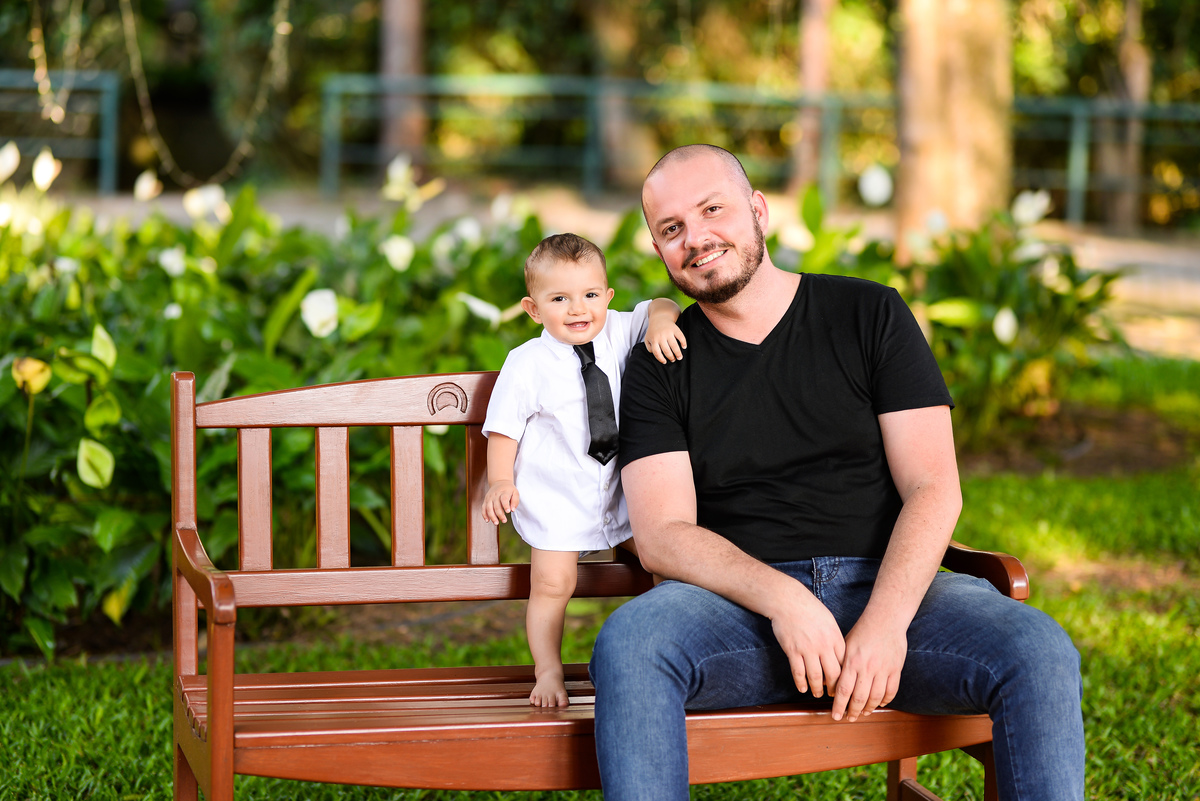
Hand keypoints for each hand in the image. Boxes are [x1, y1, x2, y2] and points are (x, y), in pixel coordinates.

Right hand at [482, 481, 518, 523]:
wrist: (500, 482)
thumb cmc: (509, 490)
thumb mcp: (515, 492)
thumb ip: (515, 501)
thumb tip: (512, 510)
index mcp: (504, 492)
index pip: (504, 499)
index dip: (505, 505)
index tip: (508, 512)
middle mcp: (495, 495)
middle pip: (496, 505)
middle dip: (500, 514)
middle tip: (504, 521)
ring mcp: (489, 498)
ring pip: (489, 508)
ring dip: (492, 516)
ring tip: (496, 523)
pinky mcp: (485, 500)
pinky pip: (483, 508)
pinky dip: (484, 515)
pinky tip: (487, 521)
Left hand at [644, 323, 686, 363]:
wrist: (659, 317)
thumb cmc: (653, 331)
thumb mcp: (647, 338)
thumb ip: (649, 347)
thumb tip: (655, 354)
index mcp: (654, 339)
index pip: (657, 352)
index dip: (661, 359)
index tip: (665, 362)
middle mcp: (661, 336)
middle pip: (666, 350)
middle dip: (671, 357)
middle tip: (673, 360)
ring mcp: (668, 332)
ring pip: (674, 345)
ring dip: (678, 353)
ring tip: (680, 357)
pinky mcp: (675, 329)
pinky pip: (681, 337)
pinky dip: (683, 342)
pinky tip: (684, 347)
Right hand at [768, 583, 845, 699]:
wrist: (787, 600)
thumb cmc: (809, 609)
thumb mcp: (828, 621)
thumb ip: (834, 638)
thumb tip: (839, 655)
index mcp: (834, 637)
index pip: (844, 663)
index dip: (845, 677)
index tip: (844, 684)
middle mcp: (823, 645)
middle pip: (833, 674)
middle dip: (834, 688)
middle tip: (833, 694)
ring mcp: (807, 648)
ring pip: (815, 676)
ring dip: (817, 689)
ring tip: (817, 694)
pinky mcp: (793, 650)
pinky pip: (798, 672)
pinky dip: (801, 683)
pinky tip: (802, 688)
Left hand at [830, 619, 905, 721]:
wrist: (885, 620)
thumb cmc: (863, 631)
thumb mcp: (846, 645)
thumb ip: (841, 664)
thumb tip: (832, 683)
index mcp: (852, 661)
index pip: (843, 690)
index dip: (839, 706)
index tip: (836, 716)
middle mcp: (867, 668)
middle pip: (859, 698)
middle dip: (852, 712)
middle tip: (849, 719)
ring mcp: (883, 669)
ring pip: (875, 697)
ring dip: (868, 708)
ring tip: (863, 713)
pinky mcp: (896, 669)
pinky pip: (891, 691)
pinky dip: (885, 700)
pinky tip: (879, 704)